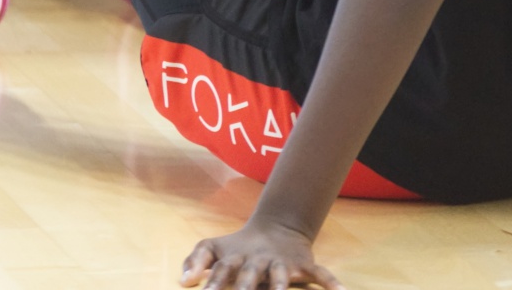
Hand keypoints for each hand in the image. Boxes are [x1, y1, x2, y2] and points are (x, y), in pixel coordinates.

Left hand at [181, 219, 343, 288]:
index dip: (212, 284)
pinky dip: (331, 282)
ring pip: (282, 276)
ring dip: (281, 286)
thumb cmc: (238, 247)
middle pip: (251, 275)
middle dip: (245, 287)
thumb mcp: (214, 248)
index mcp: (236, 258)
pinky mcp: (303, 266)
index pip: (222, 271)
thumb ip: (195, 260)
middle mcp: (258, 261)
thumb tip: (181, 282)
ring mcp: (281, 263)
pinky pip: (320, 275)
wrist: (276, 227)